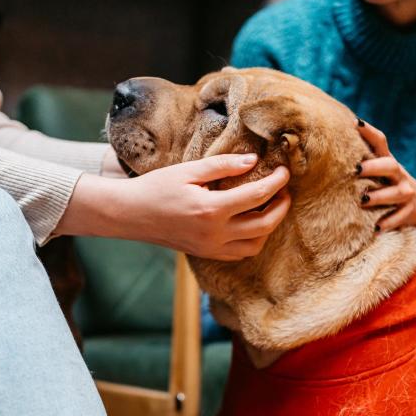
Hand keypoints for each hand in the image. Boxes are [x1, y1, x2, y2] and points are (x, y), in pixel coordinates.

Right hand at [61, 154, 290, 260]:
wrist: (130, 215)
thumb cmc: (156, 188)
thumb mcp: (188, 170)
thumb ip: (223, 166)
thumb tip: (253, 161)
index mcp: (211, 209)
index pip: (258, 196)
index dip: (277, 182)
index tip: (285, 171)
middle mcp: (215, 234)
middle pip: (264, 224)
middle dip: (281, 207)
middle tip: (285, 191)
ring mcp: (211, 248)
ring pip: (255, 244)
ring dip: (269, 226)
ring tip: (271, 206)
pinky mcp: (206, 254)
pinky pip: (239, 253)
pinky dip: (253, 240)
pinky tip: (251, 222)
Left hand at [357, 121, 415, 230]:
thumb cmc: (391, 185)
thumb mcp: (382, 171)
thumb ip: (364, 160)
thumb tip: (332, 145)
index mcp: (388, 163)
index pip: (381, 142)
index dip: (370, 132)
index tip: (355, 123)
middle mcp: (398, 175)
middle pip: (390, 166)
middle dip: (374, 167)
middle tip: (357, 170)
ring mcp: (406, 193)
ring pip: (396, 193)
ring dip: (379, 196)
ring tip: (363, 200)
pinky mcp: (410, 212)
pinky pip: (400, 217)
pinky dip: (388, 222)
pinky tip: (376, 228)